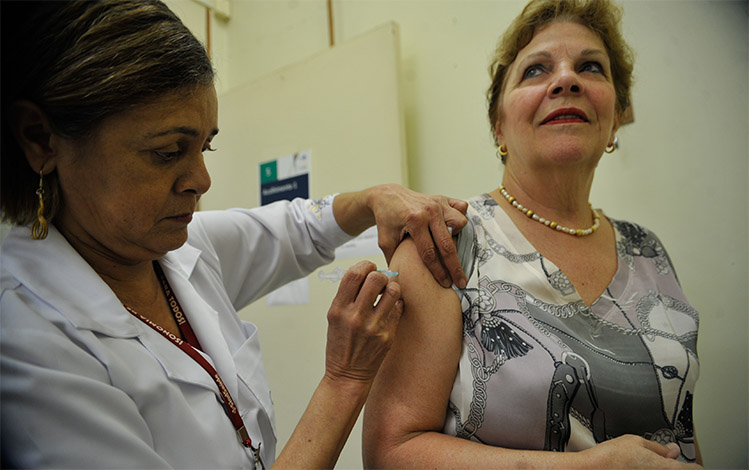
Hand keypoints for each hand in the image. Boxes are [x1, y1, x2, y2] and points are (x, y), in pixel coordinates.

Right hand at [324, 261, 403, 384]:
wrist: (347, 375)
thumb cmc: (340, 344)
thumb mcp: (334, 317)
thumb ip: (347, 295)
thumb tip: (365, 273)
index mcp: (339, 309)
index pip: (354, 274)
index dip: (364, 265)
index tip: (369, 267)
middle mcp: (356, 317)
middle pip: (376, 278)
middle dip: (380, 274)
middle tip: (379, 280)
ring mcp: (373, 327)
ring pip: (393, 291)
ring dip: (391, 287)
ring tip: (387, 292)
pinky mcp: (387, 336)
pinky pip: (398, 308)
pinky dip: (395, 304)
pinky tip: (389, 308)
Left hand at [368, 184, 467, 288]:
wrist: (386, 196)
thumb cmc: (386, 220)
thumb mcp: (385, 242)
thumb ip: (394, 261)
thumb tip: (400, 283)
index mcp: (414, 221)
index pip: (429, 253)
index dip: (438, 272)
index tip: (445, 284)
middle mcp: (429, 211)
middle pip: (447, 244)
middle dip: (455, 266)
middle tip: (461, 281)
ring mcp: (438, 203)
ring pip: (459, 222)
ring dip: (457, 236)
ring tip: (449, 244)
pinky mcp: (443, 198)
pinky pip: (461, 207)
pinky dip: (459, 217)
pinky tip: (451, 227)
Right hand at [577, 435, 702, 469]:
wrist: (593, 469)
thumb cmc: (612, 456)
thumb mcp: (636, 441)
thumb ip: (658, 447)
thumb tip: (672, 450)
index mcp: (666, 467)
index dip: (695, 466)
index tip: (695, 464)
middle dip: (674, 466)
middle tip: (667, 459)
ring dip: (660, 467)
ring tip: (647, 462)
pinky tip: (638, 467)